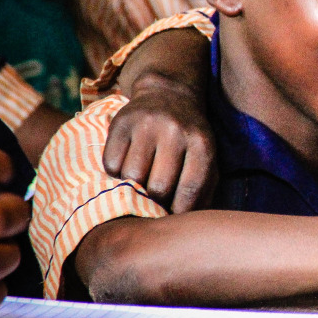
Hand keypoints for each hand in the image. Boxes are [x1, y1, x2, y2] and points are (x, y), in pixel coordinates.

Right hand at [103, 76, 215, 212]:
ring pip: (131, 177)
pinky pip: (110, 163)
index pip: (190, 188)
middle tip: (152, 204)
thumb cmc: (189, 138)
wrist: (168, 94)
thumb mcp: (206, 157)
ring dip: (132, 189)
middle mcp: (175, 132)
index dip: (179, 212)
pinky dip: (115, 174)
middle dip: (155, 203)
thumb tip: (186, 223)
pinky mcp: (121, 123)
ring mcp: (146, 125)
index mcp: (201, 143)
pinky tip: (125, 168)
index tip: (172, 220)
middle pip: (158, 187)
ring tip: (138, 186)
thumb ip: (202, 190)